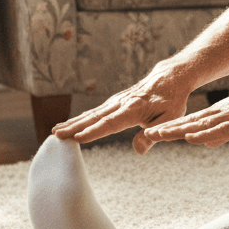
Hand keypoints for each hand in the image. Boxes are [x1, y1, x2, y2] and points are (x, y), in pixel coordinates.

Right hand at [51, 59, 193, 153]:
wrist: (171, 78)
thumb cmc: (172, 99)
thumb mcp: (171, 117)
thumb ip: (154, 134)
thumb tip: (139, 151)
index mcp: (134, 109)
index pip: (111, 122)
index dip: (94, 131)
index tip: (78, 138)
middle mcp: (121, 103)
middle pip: (95, 117)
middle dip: (75, 126)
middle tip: (56, 136)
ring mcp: (117, 101)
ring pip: (92, 113)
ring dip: (73, 122)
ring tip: (56, 132)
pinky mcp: (115, 102)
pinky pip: (95, 111)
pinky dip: (81, 118)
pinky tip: (69, 125)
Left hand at [138, 79, 228, 150]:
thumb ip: (223, 132)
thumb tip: (205, 142)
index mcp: (221, 112)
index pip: (191, 122)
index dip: (171, 127)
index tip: (152, 133)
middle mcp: (222, 112)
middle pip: (190, 123)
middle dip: (167, 130)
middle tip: (145, 136)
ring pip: (201, 125)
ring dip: (178, 131)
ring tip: (158, 136)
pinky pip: (223, 129)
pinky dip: (206, 134)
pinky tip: (192, 138)